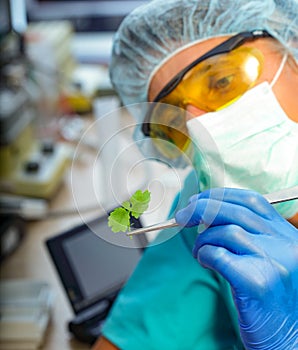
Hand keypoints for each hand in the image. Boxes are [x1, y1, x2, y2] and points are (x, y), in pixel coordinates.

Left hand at [175, 188, 297, 349]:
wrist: (288, 340)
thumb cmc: (272, 299)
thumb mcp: (269, 258)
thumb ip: (250, 234)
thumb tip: (208, 212)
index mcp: (287, 234)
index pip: (251, 200)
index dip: (220, 196)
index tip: (199, 199)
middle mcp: (285, 243)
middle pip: (235, 210)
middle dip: (201, 208)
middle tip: (182, 217)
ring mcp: (274, 261)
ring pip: (225, 231)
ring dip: (202, 240)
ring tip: (199, 253)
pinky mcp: (258, 282)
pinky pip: (218, 254)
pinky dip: (204, 255)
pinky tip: (205, 263)